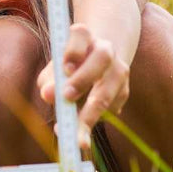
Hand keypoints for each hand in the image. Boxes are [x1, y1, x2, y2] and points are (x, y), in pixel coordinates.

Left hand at [36, 24, 129, 151]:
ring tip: (77, 137)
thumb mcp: (54, 70)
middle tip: (66, 97)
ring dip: (92, 112)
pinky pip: (112, 108)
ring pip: (111, 87)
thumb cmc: (67, 68)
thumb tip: (48, 94)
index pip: (80, 34)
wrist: (96, 65)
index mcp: (84, 36)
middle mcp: (105, 49)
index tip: (65, 67)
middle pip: (102, 57)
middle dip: (84, 78)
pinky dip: (96, 121)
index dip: (73, 51)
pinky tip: (82, 133)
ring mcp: (119, 69)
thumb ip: (49, 80)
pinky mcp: (124, 91)